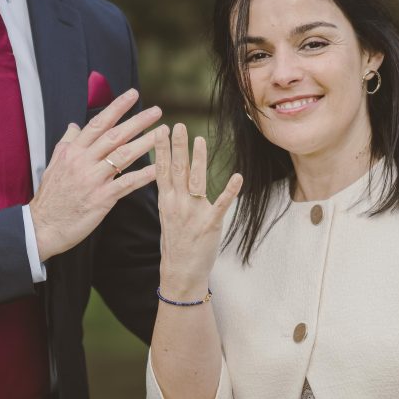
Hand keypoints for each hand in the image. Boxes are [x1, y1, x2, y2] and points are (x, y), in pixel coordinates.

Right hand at [30, 88, 161, 261]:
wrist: (42, 226)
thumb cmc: (50, 197)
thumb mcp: (54, 164)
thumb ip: (66, 143)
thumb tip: (74, 125)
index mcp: (73, 151)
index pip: (98, 123)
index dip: (116, 107)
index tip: (132, 94)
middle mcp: (83, 162)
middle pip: (114, 135)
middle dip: (137, 121)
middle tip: (157, 111)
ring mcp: (92, 180)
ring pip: (123, 156)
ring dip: (146, 143)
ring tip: (163, 133)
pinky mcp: (100, 199)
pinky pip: (126, 184)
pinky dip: (142, 176)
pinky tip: (157, 168)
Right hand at [155, 123, 242, 297]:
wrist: (180, 273)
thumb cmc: (175, 244)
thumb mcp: (167, 216)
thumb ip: (171, 194)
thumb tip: (170, 174)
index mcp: (166, 201)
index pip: (161, 169)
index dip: (161, 149)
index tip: (161, 130)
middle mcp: (178, 204)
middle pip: (176, 169)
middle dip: (177, 146)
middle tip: (177, 126)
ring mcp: (194, 213)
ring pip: (195, 180)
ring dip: (198, 159)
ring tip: (199, 140)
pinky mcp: (210, 224)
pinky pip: (221, 204)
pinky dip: (230, 190)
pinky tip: (237, 176)